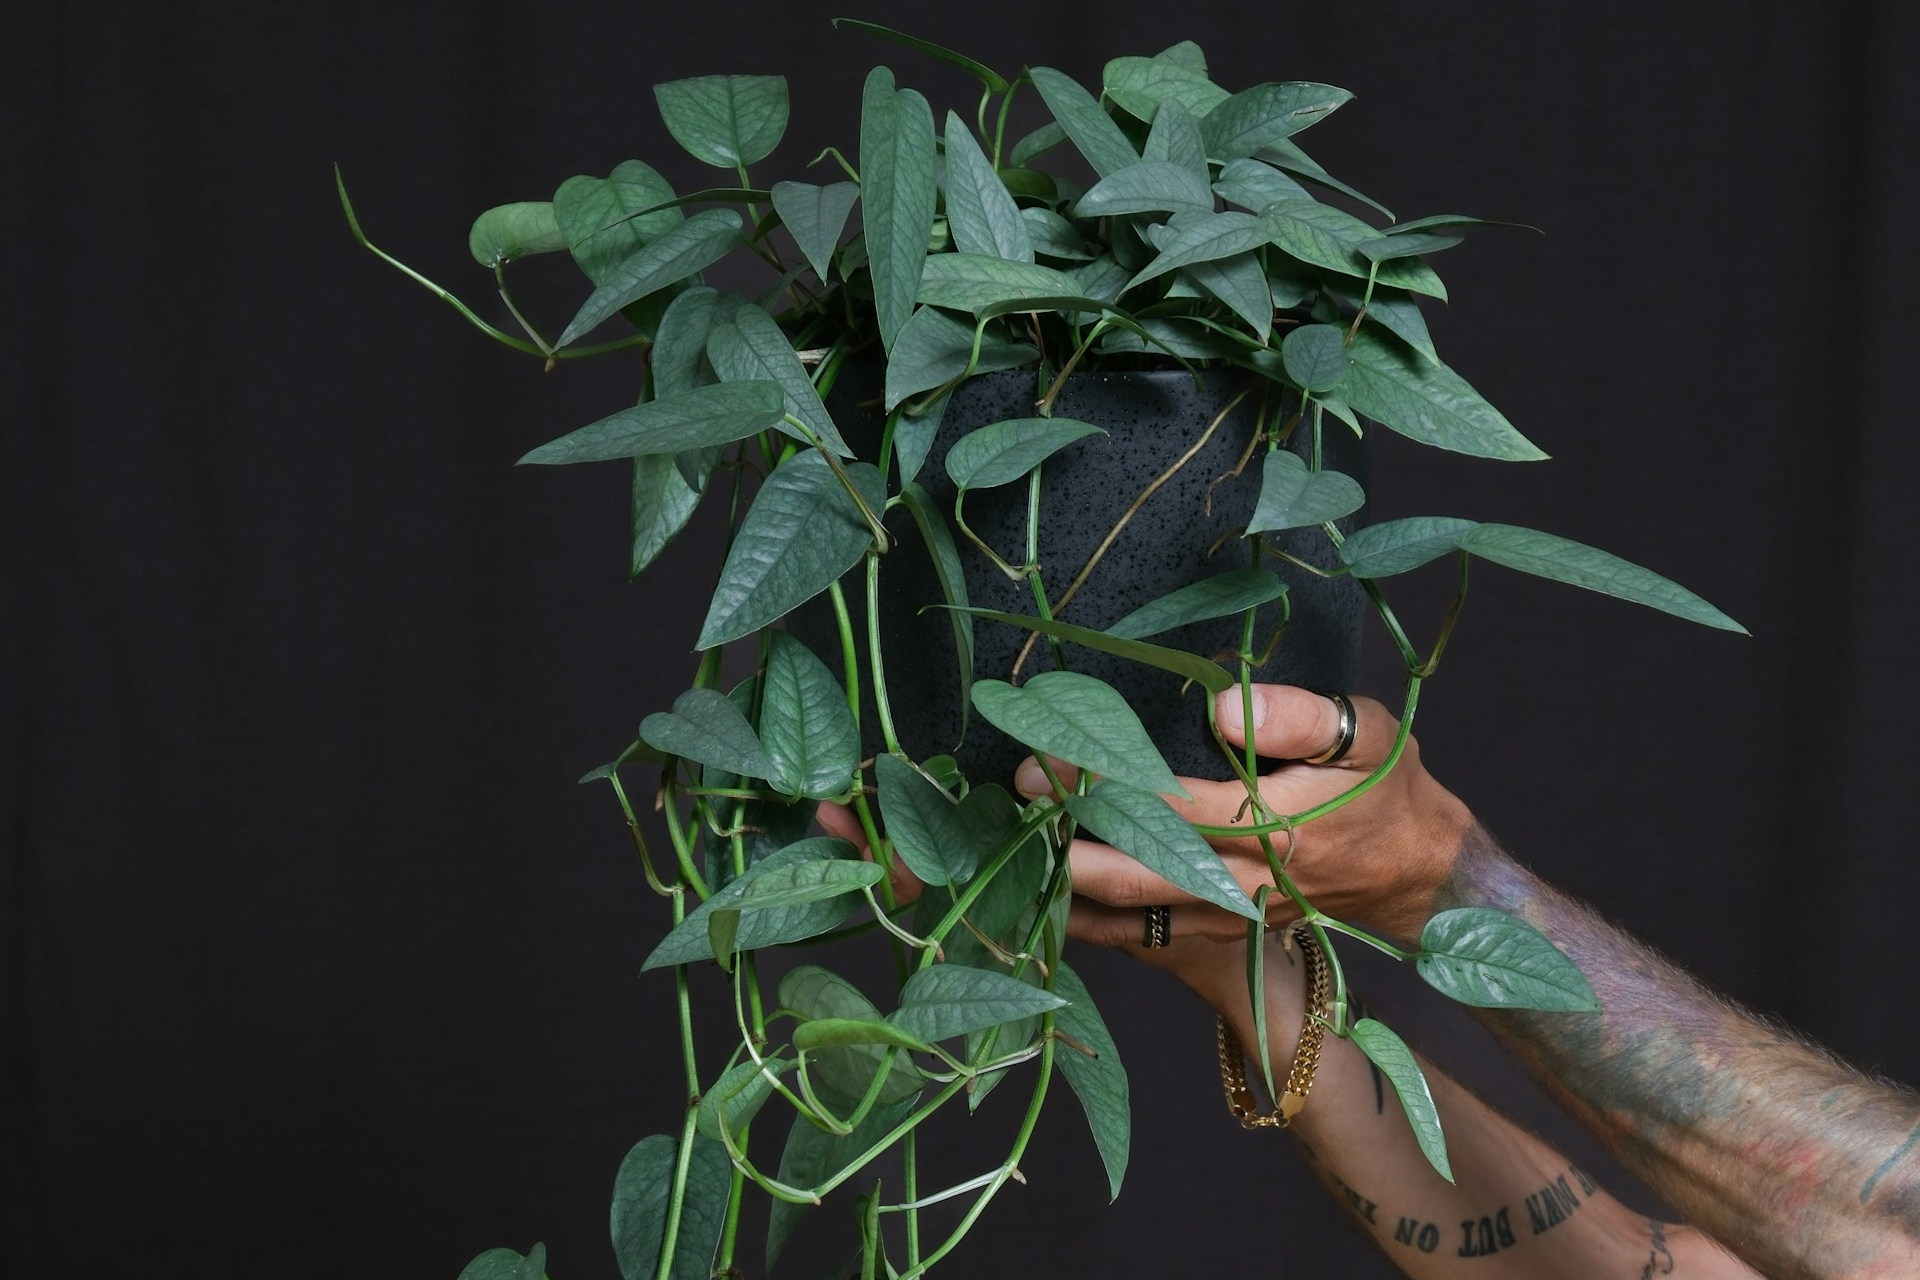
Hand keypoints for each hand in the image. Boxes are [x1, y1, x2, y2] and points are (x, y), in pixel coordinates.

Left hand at [1016, 684, 1472, 995]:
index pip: (1170, 805)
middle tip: (1015, 802)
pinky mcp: (1222, 933)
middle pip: (1136, 877)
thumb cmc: (1386, 788)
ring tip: (1013, 850)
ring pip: (1134, 919)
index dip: (1102, 784)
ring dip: (1069, 889)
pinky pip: (1147, 937)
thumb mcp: (1367, 733)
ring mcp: (1230, 918)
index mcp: (1274, 829)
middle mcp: (1244, 884)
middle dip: (1065, 844)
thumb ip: (1299, 716)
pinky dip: (1095, 923)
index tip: (1046, 758)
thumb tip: (1222, 709)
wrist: (1416, 871)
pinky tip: (1047, 897)